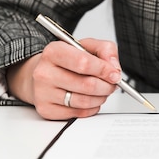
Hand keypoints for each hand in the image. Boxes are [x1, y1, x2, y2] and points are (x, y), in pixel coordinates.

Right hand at [7, 39, 121, 119]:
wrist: (44, 74)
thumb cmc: (66, 60)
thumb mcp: (86, 45)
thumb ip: (105, 50)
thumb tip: (114, 67)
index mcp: (54, 52)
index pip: (84, 63)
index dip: (104, 70)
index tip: (115, 74)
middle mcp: (44, 72)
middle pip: (87, 84)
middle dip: (106, 86)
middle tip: (112, 84)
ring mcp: (43, 93)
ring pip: (84, 101)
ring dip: (101, 97)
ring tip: (102, 91)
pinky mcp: (46, 109)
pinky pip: (78, 113)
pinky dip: (91, 108)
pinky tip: (91, 99)